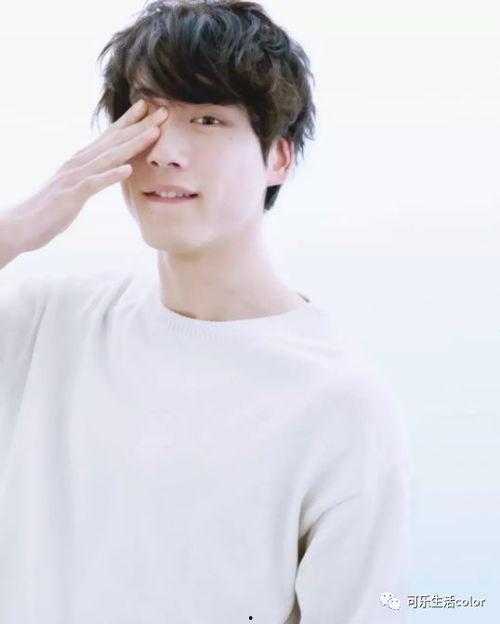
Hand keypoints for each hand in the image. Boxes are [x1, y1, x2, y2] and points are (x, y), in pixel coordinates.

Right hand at [5, 100, 166, 253]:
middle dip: (139, 125)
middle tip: (163, 111)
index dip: (130, 122)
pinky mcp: (71, 195)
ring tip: (154, 133)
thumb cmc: (51, 209)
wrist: (21, 225)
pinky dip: (111, 175)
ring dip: (132, 144)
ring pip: (108, 157)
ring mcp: (74, 177)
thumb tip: (110, 170)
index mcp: (82, 161)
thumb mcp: (76, 188)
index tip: (150, 108)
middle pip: (114, 141)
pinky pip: (94, 184)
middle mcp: (79, 163)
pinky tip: (128, 169)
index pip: (110, 137)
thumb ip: (92, 177)